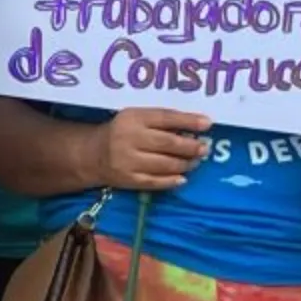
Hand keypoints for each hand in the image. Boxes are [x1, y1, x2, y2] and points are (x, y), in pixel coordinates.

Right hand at [93, 107, 210, 189]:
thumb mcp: (137, 118)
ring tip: (194, 162)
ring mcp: (127, 161)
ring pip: (164, 164)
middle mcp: (129, 139)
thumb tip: (196, 127)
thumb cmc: (122, 132)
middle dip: (190, 147)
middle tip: (204, 148)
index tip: (207, 124)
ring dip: (184, 164)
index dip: (188, 121)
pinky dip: (171, 181)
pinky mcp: (128, 179)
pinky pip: (155, 182)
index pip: (165, 118)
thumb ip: (161, 121)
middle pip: (167, 143)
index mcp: (133, 118)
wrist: (92, 154)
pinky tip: (182, 178)